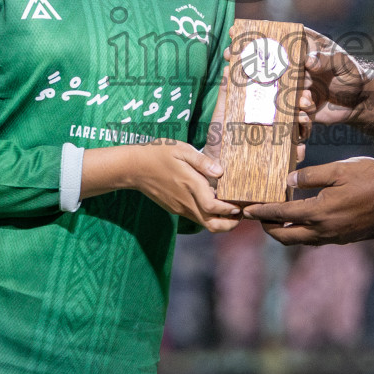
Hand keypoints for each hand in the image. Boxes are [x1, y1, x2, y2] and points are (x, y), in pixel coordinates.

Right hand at [127, 142, 242, 232]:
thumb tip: (220, 172)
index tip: (239, 205)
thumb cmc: (158, 153)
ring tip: (230, 209)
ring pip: (204, 223)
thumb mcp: (181, 149)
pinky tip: (213, 203)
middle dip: (229, 224)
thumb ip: (202, 161)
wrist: (134, 168)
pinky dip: (208, 215)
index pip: (213, 207)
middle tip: (239, 214)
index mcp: (190, 185)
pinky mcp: (175, 209)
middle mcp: (186, 201)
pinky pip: (195, 217)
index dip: (229, 210)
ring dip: (219, 220)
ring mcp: (180, 207)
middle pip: (212, 225)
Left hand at [201, 63, 310, 170]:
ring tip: (302, 117)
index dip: (296, 90)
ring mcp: (279, 142)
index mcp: (266, 111)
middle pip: (298, 112)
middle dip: (306, 104)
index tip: (299, 82)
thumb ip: (225, 92)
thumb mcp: (223, 111)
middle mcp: (276, 126)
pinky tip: (299, 148)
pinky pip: (294, 156)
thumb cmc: (220, 135)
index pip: (286, 98)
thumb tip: (225, 68)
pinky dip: (299, 152)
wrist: (215, 161)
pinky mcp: (278, 160)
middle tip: (304, 99)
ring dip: (306, 123)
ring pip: (301, 131)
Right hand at [223, 26, 360, 126]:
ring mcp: (293, 87)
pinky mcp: (296, 106)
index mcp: (302, 50)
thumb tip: (308, 60)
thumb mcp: (343, 64)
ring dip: (279, 97)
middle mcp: (293, 68)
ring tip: (307, 101)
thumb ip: (326, 59)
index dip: (255, 37)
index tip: (235, 33)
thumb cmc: (354, 75)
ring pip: (273, 91)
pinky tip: (309, 118)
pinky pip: (288, 111)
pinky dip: (295, 116)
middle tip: (231, 62)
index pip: (276, 40)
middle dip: (247, 64)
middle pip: (265, 65)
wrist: (360, 103)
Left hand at [243, 157, 373, 244]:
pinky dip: (304, 234)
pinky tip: (305, 224)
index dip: (262, 212)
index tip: (248, 210)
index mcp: (319, 212)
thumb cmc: (372, 179)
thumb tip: (289, 181)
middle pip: (287, 237)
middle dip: (269, 229)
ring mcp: (336, 237)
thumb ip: (311, 176)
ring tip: (277, 222)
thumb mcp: (340, 169)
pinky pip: (318, 240)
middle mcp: (324, 230)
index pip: (282, 215)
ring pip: (303, 241)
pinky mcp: (347, 239)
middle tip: (258, 219)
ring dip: (286, 234)